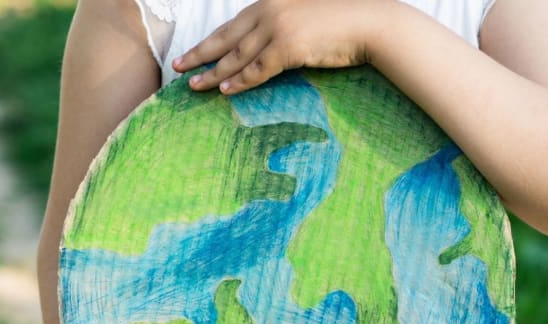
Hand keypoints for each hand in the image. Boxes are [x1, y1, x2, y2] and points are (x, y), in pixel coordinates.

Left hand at [172, 0, 389, 94]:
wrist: (369, 24)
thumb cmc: (341, 25)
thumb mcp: (304, 21)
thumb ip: (282, 30)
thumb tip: (266, 51)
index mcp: (270, 3)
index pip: (232, 25)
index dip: (210, 41)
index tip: (192, 53)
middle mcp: (268, 11)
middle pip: (225, 38)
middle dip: (199, 54)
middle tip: (178, 68)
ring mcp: (277, 28)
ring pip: (237, 56)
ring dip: (214, 73)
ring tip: (195, 86)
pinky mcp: (288, 47)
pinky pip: (257, 69)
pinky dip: (240, 81)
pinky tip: (226, 90)